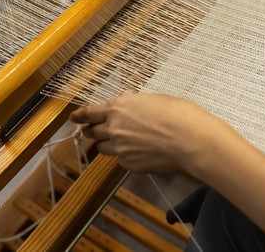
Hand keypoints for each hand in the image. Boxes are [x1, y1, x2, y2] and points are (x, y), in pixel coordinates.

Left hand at [69, 92, 229, 174]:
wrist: (191, 141)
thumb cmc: (179, 115)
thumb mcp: (154, 99)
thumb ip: (134, 103)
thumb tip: (128, 102)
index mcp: (118, 107)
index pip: (90, 112)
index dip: (80, 116)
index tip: (74, 117)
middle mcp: (114, 128)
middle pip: (92, 132)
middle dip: (92, 131)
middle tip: (94, 130)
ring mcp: (120, 148)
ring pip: (103, 148)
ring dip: (108, 144)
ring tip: (122, 142)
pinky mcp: (130, 164)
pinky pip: (122, 160)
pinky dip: (127, 156)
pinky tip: (142, 152)